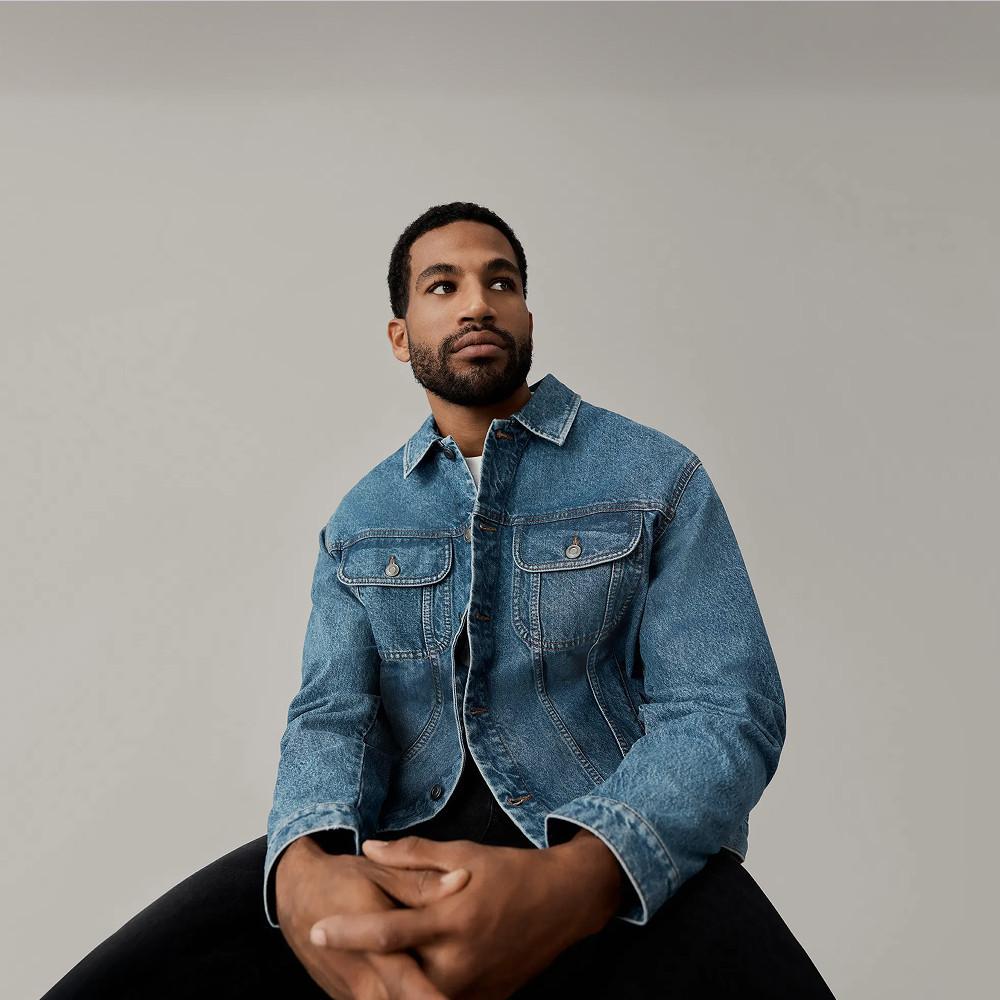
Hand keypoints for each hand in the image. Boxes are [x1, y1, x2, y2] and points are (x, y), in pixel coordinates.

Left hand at [309, 834, 622, 999]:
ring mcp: (471, 988)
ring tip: (368, 963)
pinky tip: (411, 970)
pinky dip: (418, 988)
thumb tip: (369, 850)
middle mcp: (458, 961)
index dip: (348, 933)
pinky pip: (438, 999)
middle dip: (362, 966)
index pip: (388, 932)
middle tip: (332, 949)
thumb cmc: (509, 872)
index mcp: (451, 918)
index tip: (316, 930)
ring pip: (414, 991)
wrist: (563, 904)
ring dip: (391, 978)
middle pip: (395, 973)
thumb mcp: (462, 852)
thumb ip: (412, 855)